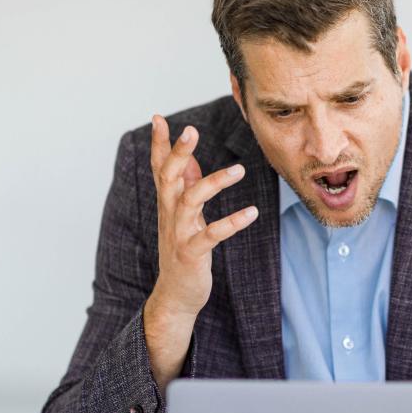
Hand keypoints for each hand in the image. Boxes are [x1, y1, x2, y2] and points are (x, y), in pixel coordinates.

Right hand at [147, 115, 257, 319]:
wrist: (176, 294)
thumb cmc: (182, 251)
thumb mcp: (183, 216)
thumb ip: (186, 187)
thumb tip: (190, 161)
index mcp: (168, 203)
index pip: (160, 168)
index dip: (160, 144)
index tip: (159, 118)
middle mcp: (170, 214)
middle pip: (169, 176)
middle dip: (178, 152)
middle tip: (191, 129)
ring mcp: (179, 234)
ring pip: (190, 201)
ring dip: (214, 182)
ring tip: (239, 170)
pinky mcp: (192, 253)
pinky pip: (212, 235)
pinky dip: (232, 223)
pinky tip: (252, 213)